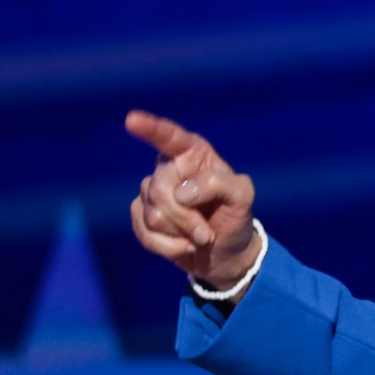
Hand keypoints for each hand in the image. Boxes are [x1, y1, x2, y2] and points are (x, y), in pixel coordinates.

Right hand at [124, 111, 259, 290]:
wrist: (226, 254)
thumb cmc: (235, 218)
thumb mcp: (242, 197)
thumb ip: (219, 183)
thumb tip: (182, 192)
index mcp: (193, 154)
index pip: (170, 137)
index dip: (150, 128)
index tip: (131, 120)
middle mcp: (168, 168)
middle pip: (159, 190)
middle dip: (186, 217)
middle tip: (207, 233)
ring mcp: (151, 192)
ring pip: (153, 215)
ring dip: (181, 234)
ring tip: (200, 236)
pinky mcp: (141, 215)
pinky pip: (144, 233)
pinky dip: (169, 247)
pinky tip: (184, 245)